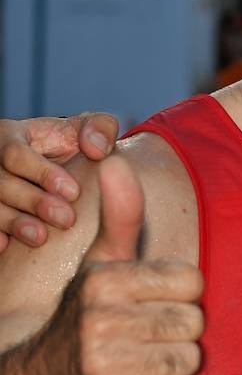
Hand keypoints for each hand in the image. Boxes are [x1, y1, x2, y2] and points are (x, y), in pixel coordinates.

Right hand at [0, 113, 119, 251]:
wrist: (55, 165)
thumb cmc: (70, 144)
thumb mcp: (85, 130)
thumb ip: (99, 128)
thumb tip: (97, 148)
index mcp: (10, 136)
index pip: (15, 154)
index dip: (42, 174)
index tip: (74, 192)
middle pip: (1, 184)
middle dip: (34, 202)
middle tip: (66, 219)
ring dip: (15, 223)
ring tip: (41, 238)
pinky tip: (6, 245)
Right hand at [26, 156, 202, 374]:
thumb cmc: (86, 319)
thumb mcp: (100, 265)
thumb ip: (120, 216)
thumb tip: (116, 159)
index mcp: (104, 280)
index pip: (193, 283)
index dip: (179, 298)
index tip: (148, 306)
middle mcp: (100, 320)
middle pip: (194, 322)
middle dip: (177, 334)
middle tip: (143, 340)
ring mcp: (103, 365)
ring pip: (189, 359)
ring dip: (173, 366)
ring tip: (140, 364)